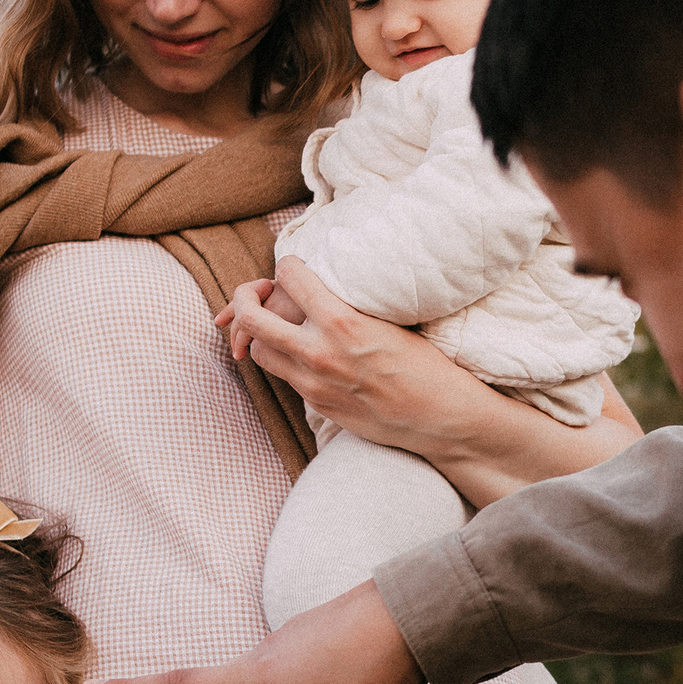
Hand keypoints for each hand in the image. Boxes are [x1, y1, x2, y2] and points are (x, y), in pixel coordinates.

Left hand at [222, 258, 470, 449]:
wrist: (439, 416)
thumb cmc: (424, 362)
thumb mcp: (387, 320)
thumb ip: (346, 306)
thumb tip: (321, 285)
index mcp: (342, 321)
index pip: (289, 278)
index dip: (288, 266)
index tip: (292, 267)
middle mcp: (320, 352)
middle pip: (252, 318)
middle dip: (243, 298)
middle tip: (253, 291)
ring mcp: (315, 383)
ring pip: (260, 351)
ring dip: (261, 334)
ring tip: (272, 325)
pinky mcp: (318, 405)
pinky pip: (285, 376)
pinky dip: (286, 360)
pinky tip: (301, 353)